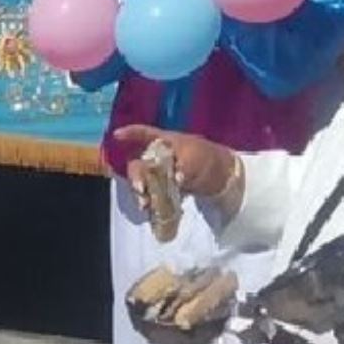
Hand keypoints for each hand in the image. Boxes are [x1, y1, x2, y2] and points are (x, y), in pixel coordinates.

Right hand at [113, 125, 236, 199]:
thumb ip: (183, 166)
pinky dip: (151, 201)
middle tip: (140, 190)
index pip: (146, 133)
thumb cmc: (209, 160)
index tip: (116, 136)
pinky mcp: (168, 187)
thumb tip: (176, 179)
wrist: (227, 179)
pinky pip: (153, 192)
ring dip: (141, 192)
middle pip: (140, 162)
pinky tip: (151, 210)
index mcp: (168, 141)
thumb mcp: (197, 158)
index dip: (130, 133)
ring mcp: (164, 172)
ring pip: (144, 180)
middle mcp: (161, 155)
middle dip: (135, 177)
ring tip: (145, 205)